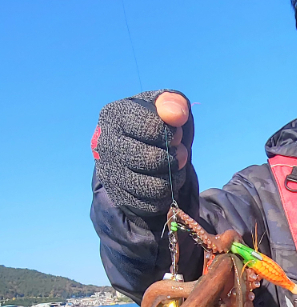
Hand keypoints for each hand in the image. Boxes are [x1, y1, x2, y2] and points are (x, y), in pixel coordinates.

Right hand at [92, 90, 193, 216]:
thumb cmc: (152, 123)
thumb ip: (173, 103)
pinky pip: (152, 203)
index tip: (176, 134)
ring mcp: (110, 173)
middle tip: (180, 154)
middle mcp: (105, 144)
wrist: (135, 148)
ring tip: (173, 168)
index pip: (152, 128)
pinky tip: (163, 182)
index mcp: (114, 115)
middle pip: (153, 160)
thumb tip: (177, 115)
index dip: (172, 134)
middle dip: (175, 158)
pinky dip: (165, 195)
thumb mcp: (163, 106)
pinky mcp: (119, 196)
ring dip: (173, 178)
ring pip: (155, 186)